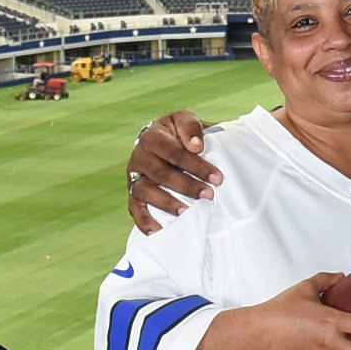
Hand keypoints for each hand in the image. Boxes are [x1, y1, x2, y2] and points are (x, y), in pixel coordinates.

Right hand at [125, 111, 219, 233]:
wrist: (166, 139)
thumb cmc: (180, 132)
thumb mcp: (186, 119)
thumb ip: (191, 127)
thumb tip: (196, 146)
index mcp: (152, 135)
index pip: (174, 152)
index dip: (196, 165)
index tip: (217, 177)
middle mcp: (139, 155)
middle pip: (160, 173)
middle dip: (186, 185)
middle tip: (209, 195)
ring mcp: (134, 174)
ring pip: (145, 191)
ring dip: (167, 203)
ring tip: (188, 213)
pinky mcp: (133, 192)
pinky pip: (134, 207)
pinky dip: (144, 220)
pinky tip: (158, 230)